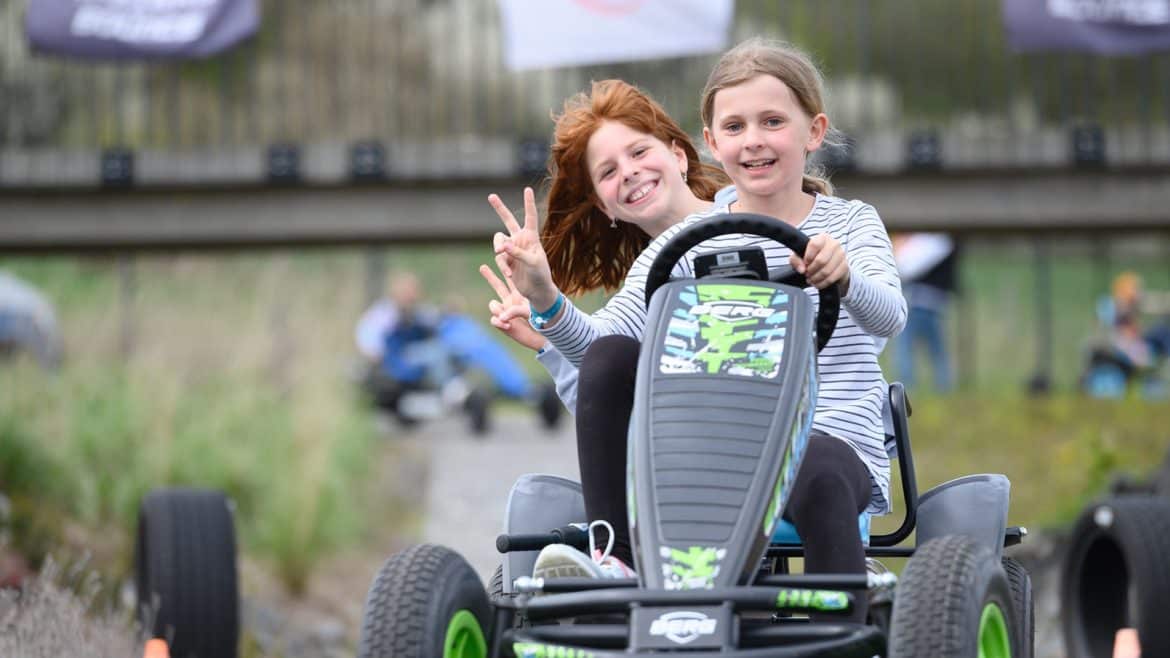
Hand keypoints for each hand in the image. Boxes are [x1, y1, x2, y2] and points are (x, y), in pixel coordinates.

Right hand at [478, 263, 544, 351]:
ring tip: (505, 318)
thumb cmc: (540, 325)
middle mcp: (511, 300)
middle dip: (490, 276)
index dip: (503, 268)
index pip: (510, 279)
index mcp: (520, 294)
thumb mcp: (529, 316)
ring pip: (493, 305)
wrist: (540, 337)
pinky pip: (494, 319)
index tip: (499, 257)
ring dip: (497, 309)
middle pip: (498, 285)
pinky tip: (507, 326)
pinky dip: (499, 322)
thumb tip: (503, 315)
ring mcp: (506, 311)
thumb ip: (516, 313)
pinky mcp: (503, 323)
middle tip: (482, 267)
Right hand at [489, 187, 557, 309]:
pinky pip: (499, 258)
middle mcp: (521, 240)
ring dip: (500, 249)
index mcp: (532, 237)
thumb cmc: (541, 275)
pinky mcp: (506, 260)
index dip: (528, 203)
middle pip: (507, 221)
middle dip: (499, 208)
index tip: (527, 189)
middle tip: (491, 196)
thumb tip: (503, 246)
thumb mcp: (533, 263)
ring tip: (504, 258)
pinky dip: (503, 265)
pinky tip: (510, 274)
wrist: (537, 291)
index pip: (530, 217)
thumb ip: (518, 253)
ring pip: (498, 242)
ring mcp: (512, 250)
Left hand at [789, 233, 850, 292]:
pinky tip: (817, 283)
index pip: (815, 245)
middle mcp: (834, 244)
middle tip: (807, 274)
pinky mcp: (844, 266)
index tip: (805, 263)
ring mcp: (841, 255)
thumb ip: (796, 260)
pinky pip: (832, 278)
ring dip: (816, 278)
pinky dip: (822, 283)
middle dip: (811, 270)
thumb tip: (802, 269)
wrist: (828, 263)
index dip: (808, 256)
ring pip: (827, 271)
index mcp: (822, 237)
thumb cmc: (812, 257)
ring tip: (811, 280)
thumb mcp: (800, 255)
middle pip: (821, 260)